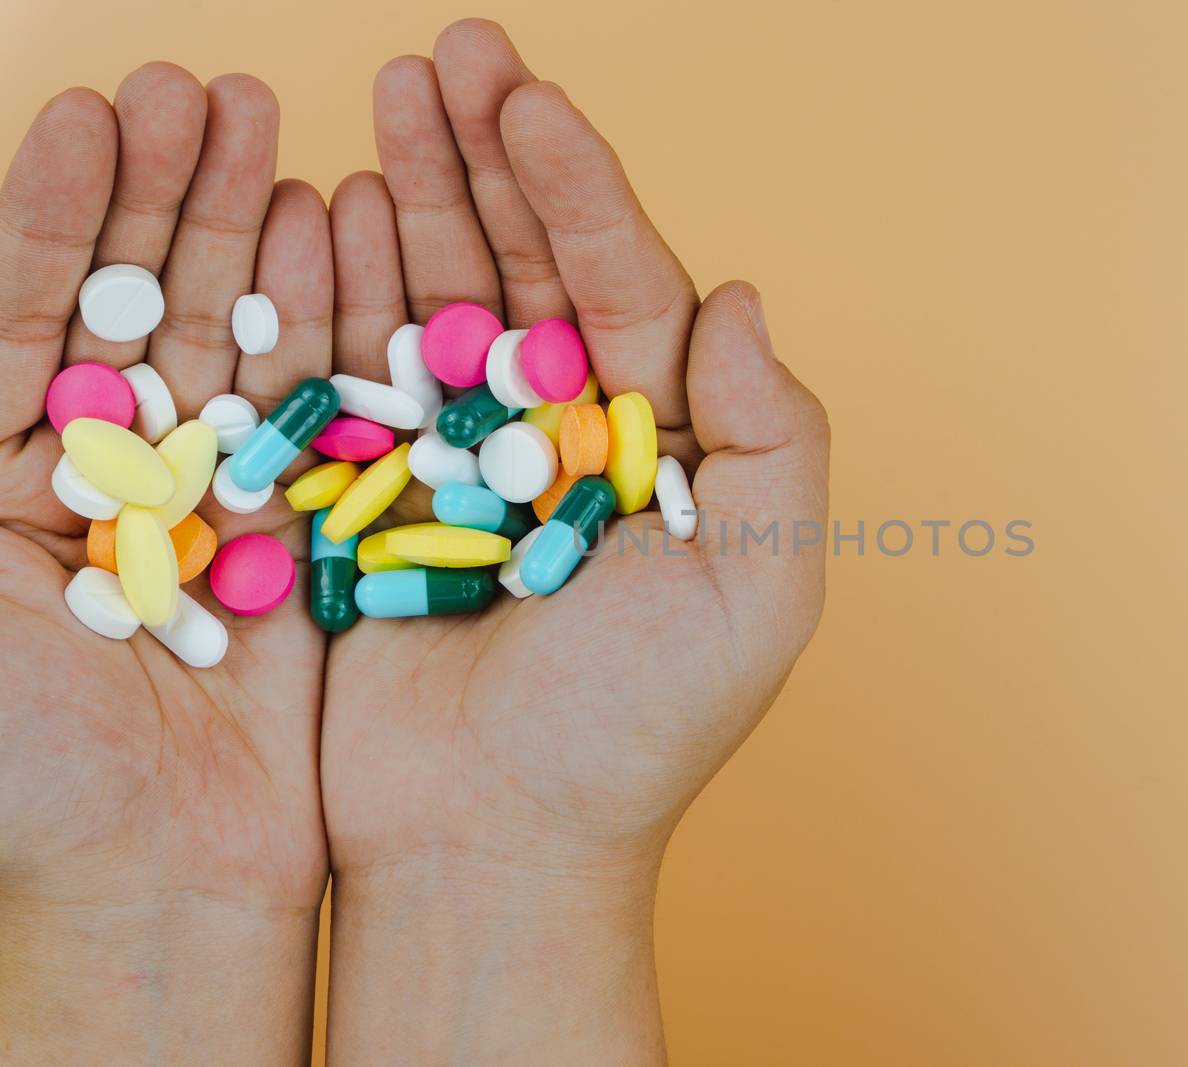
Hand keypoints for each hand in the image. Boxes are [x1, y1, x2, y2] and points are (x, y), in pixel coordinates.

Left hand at [0, 67, 332, 1061]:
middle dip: (163, 194)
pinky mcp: (300, 529)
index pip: (22, 313)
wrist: (169, 877)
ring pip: (227, 336)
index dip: (52, 211)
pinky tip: (333, 232)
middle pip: (131, 301)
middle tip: (202, 89)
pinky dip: (325, 320)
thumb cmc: (31, 770)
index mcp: (2, 478)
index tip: (92, 112)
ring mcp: (208, 493)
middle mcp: (106, 471)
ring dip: (246, 231)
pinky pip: (311, 407)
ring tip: (269, 128)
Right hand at [319, 20, 827, 1062]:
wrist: (491, 844)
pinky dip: (344, 287)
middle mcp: (566, 435)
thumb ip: (774, 436)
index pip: (622, 285)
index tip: (529, 98)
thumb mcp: (759, 589)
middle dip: (492, 158)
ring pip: (440, 298)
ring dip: (416, 194)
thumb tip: (742, 292)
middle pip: (527, 267)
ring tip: (387, 94)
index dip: (580, 188)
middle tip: (448, 50)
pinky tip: (334, 204)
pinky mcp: (377, 493)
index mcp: (660, 443)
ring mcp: (465, 459)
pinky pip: (359, 370)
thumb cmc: (635, 732)